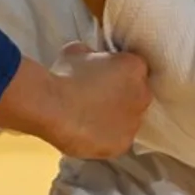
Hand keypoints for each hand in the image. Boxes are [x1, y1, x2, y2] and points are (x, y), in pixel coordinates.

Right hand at [0, 42, 150, 159]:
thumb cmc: (64, 75)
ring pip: (128, 119)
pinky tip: (88, 132)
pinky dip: (106, 137)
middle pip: (136, 93)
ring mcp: (134, 122)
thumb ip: (94, 55)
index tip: (101, 75)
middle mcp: (142, 94)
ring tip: (89, 117)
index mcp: (135, 67)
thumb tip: (91, 59)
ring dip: (114, 117)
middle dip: (120, 94)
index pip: (133, 67)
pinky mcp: (123, 143)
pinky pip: (117, 139)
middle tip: (96, 96)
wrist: (52, 107)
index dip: (116, 71)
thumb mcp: (78, 51)